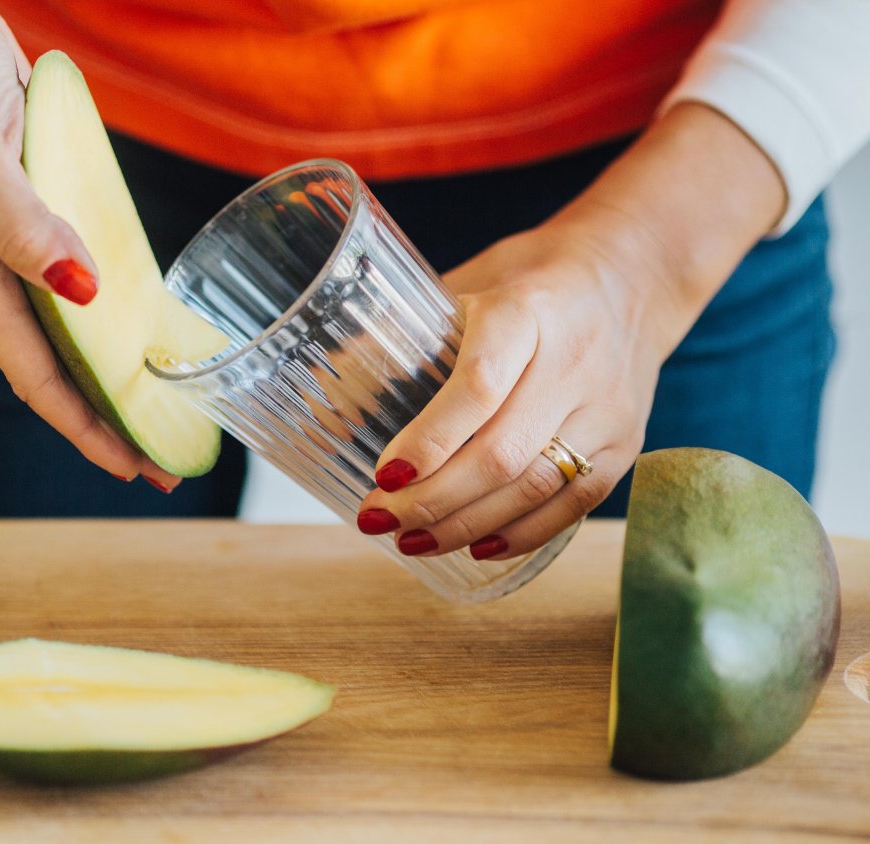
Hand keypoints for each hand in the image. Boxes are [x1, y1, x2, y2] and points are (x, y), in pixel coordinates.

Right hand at [0, 0, 180, 487]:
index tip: (132, 465)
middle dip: (103, 425)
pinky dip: (106, 331)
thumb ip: (20, 222)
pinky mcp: (36, 227)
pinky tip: (135, 340)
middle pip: (51, 374)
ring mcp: (14, 255)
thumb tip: (77, 288)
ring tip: (156, 419)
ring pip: (65, 343)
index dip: (82, 426)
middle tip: (160, 465)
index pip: (33, 374)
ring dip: (107, 386)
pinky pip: (74, 297)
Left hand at [355, 103, 787, 559]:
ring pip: (534, 485)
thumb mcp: (467, 281)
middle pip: (502, 452)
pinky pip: (574, 503)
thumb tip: (329, 391)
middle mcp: (574, 361)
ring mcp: (607, 407)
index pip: (478, 386)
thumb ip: (408, 332)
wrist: (634, 274)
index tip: (382, 474)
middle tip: (376, 518)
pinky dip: (522, 533)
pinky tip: (475, 546)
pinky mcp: (625, 440)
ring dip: (466, 524)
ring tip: (411, 540)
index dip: (429, 440)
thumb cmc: (528, 280)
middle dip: (432, 498)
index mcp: (526, 310)